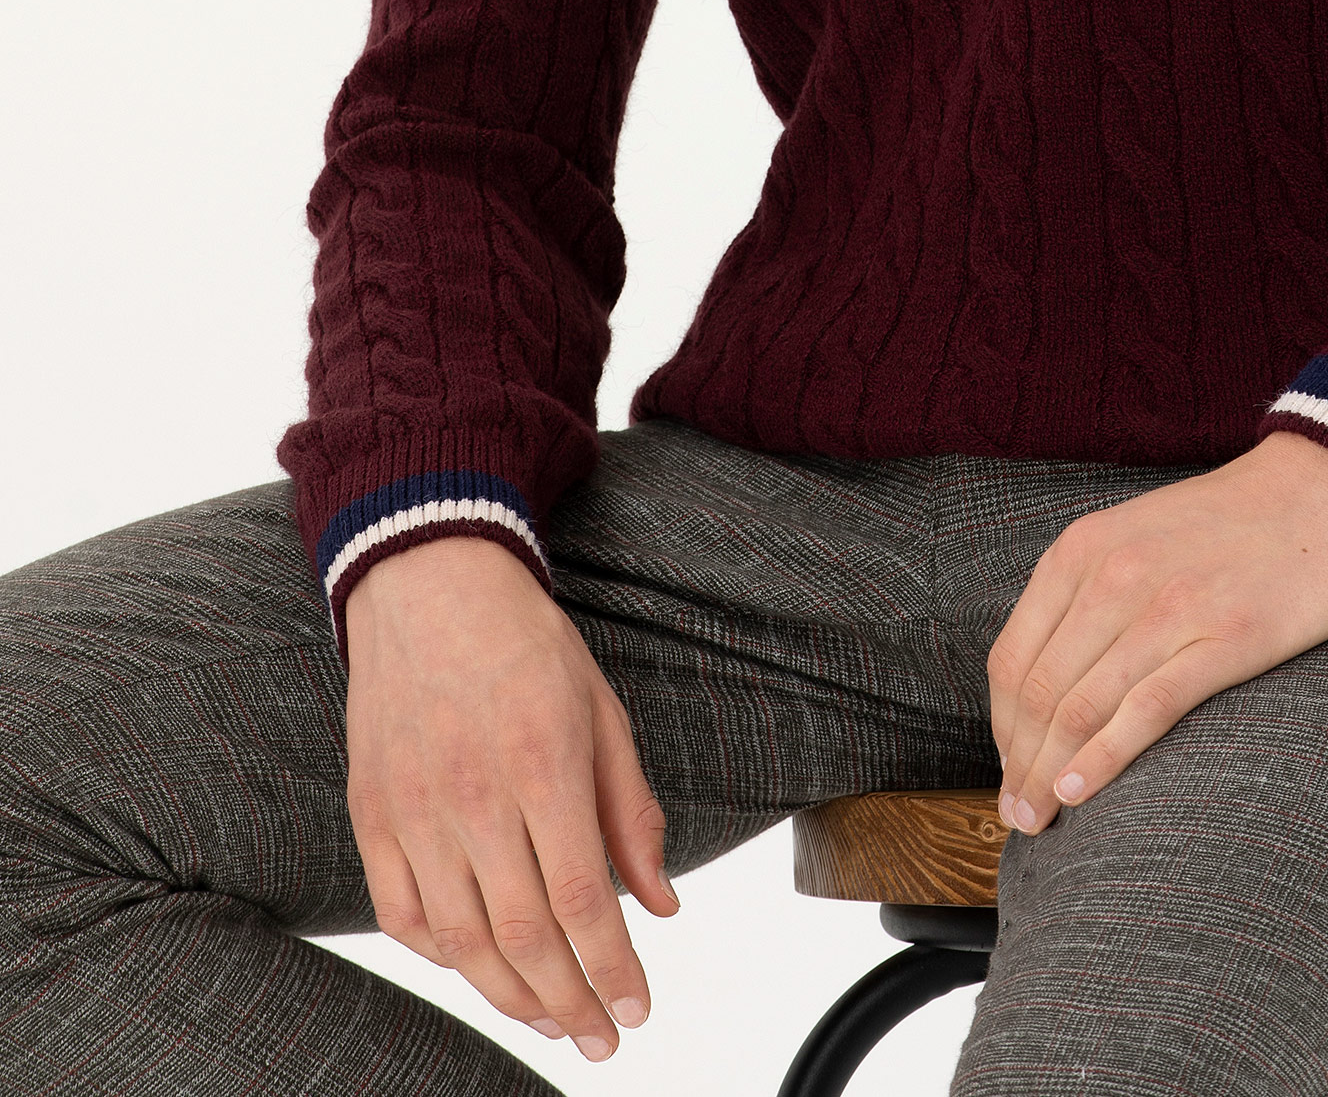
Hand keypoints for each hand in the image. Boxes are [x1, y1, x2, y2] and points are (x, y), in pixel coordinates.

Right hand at [344, 535, 677, 1062]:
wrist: (428, 584)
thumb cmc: (525, 644)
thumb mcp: (601, 711)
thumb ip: (632, 812)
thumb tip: (662, 905)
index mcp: (543, 766)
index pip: (582, 899)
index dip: (613, 968)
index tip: (637, 1009)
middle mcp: (474, 798)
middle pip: (522, 935)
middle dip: (569, 1003)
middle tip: (602, 1038)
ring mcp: (414, 811)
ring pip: (461, 941)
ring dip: (510, 995)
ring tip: (549, 1018)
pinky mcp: (371, 814)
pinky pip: (402, 915)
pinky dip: (442, 956)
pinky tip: (477, 969)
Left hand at [987, 434, 1327, 834]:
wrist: (1326, 484)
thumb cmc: (1231, 522)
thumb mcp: (1136, 535)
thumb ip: (1090, 591)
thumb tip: (1049, 679)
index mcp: (1084, 549)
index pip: (1013, 658)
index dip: (1001, 729)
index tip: (1009, 771)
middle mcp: (1114, 574)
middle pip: (1040, 692)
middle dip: (1020, 766)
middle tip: (1017, 816)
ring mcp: (1170, 606)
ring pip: (1082, 707)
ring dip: (1050, 775)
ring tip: (1040, 822)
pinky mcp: (1226, 637)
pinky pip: (1147, 708)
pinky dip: (1104, 758)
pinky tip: (1082, 793)